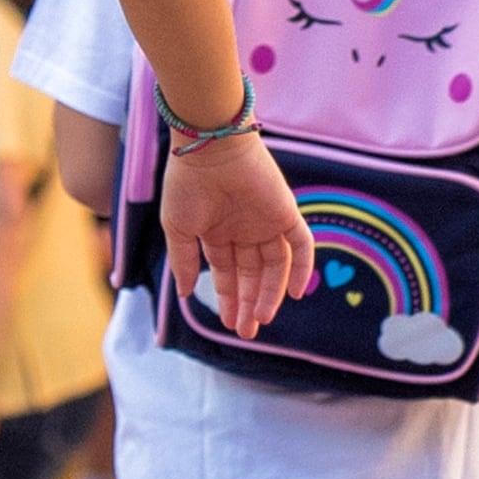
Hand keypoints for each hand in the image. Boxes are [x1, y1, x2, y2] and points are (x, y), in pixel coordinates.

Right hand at [162, 131, 314, 341]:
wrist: (209, 147)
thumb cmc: (186, 184)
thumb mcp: (177, 228)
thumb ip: (183, 262)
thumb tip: (186, 295)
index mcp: (218, 232)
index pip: (228, 273)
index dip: (229, 299)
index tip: (229, 324)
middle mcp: (244, 230)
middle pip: (253, 275)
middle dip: (249, 303)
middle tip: (246, 332)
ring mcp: (267, 221)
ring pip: (275, 266)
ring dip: (270, 294)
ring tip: (262, 319)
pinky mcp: (286, 212)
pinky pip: (301, 244)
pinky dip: (301, 268)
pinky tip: (294, 293)